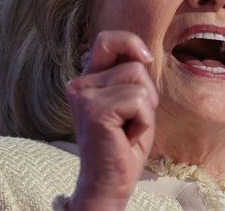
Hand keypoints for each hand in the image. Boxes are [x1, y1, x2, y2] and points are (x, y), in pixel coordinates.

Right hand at [65, 31, 158, 210]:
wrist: (108, 184)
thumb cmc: (123, 145)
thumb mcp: (130, 102)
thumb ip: (130, 75)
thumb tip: (141, 54)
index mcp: (86, 80)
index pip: (107, 40)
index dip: (130, 42)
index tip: (145, 58)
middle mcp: (79, 84)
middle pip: (133, 65)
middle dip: (146, 93)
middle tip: (131, 120)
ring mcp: (84, 96)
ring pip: (138, 82)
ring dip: (145, 110)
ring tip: (128, 129)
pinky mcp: (94, 111)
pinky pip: (138, 101)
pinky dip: (143, 122)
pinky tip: (127, 137)